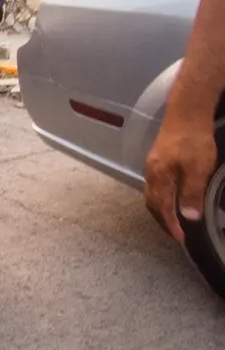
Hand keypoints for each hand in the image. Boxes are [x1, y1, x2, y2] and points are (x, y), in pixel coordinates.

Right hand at [144, 114, 216, 242]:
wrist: (187, 110)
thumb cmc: (193, 139)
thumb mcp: (198, 168)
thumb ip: (191, 193)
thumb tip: (189, 218)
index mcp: (159, 178)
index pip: (162, 209)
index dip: (171, 226)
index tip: (181, 239)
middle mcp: (151, 173)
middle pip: (152, 204)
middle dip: (163, 221)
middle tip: (175, 234)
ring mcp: (153, 165)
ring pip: (153, 194)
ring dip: (161, 210)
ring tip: (173, 220)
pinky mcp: (159, 158)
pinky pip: (156, 185)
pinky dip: (162, 198)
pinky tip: (172, 197)